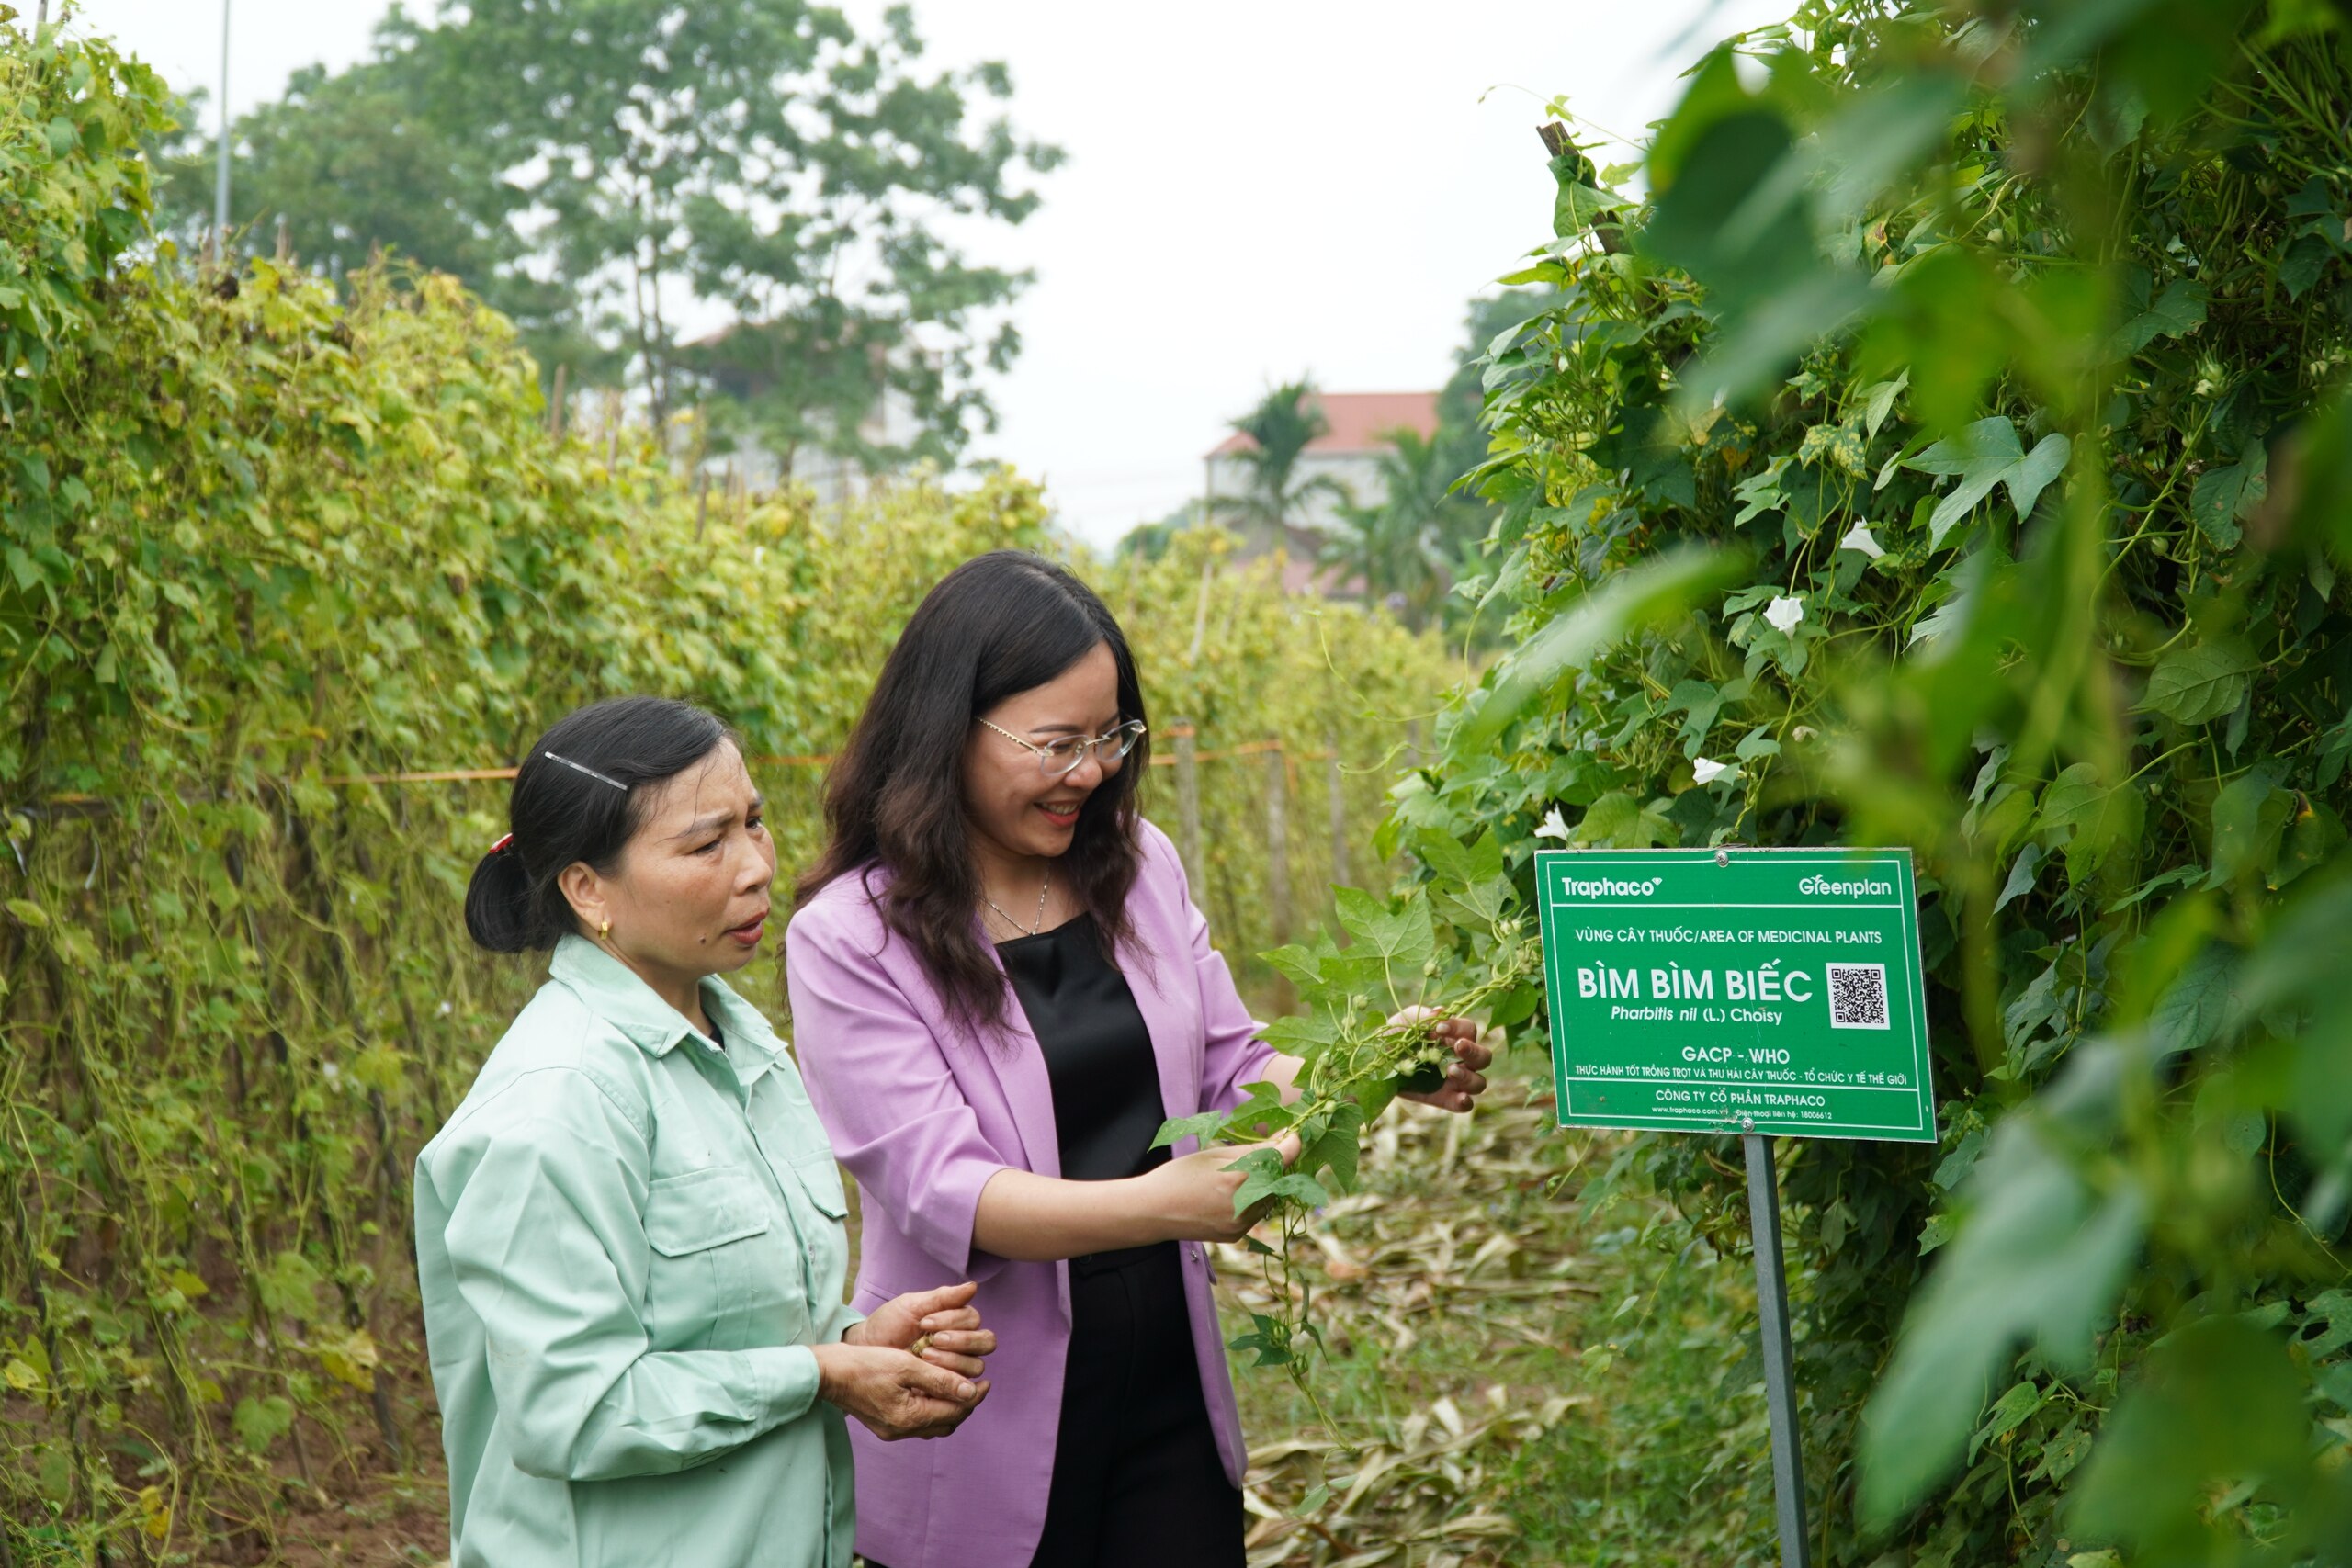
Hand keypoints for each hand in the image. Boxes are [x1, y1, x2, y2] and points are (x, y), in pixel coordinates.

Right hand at [811, 1341, 988, 1441]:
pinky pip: (918, 1422)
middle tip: (976, 1384)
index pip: (955, 1411)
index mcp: (910, 1417)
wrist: (828, 1374)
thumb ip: (939, 1379)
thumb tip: (969, 1391)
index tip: (986, 1381)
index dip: (974, 1397)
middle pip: (947, 1423)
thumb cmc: (865, 1364)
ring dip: (949, 1407)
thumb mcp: (906, 1365)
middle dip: (964, 1405)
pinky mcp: (885, 1425)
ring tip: (957, 1386)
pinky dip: (931, 1408)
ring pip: (934, 1424)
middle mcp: (902, 1430)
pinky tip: (933, 1391)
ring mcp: (892, 1431)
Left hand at [845, 1281, 995, 1379]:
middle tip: (932, 1341)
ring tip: (925, 1357)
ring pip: (976, 1365)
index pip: (974, 1321)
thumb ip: (943, 1297)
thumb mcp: (912, 1306)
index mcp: (958, 1322)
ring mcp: (957, 1367)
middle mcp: (963, 1344)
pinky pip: (962, 1388)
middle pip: (985, 1342)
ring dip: (952, 1360)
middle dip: (960, 1341)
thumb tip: (974, 1286)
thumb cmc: (889, 1324)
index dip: (954, 1321)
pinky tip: (928, 1376)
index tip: (925, 1323)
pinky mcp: (947, 1388)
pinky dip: (949, 1381)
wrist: (867, 1349)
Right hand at [1138, 1133, 1302, 1241]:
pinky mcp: (1237, 1235)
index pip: (1282, 1159)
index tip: (1294, 1134)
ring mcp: (1242, 1224)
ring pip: (1270, 1198)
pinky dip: (1253, 1200)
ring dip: (1266, 1184)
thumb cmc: (1180, 1175)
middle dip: (1276, 1164)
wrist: (1153, 1211)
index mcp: (1239, 1179)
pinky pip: (1256, 1213)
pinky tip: (1232, 1193)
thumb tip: (1284, 1140)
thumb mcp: (1215, 1154)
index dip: (1292, 1144)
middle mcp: (1245, 1206)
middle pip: (1279, 1179)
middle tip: (1264, 1151)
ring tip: (1242, 1174)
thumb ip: (1253, 1149)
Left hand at [1392, 1009, 1490, 1111]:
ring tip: (1450, 1071)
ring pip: (1479, 1082)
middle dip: (1473, 1051)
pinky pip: (1465, 1105)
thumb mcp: (1406, 1021)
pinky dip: (1465, 1102)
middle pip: (1483, 1057)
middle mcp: (1460, 1060)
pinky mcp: (1444, 1099)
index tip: (1439, 1028)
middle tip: (1457, 1047)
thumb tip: (1440, 1012)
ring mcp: (1455, 1081)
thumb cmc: (1395, 1036)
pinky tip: (1460, 1097)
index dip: (1459, 1028)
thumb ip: (1424, 1016)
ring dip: (1469, 1076)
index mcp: (1454, 1037)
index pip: (1469, 1030)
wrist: (1376, 1061)